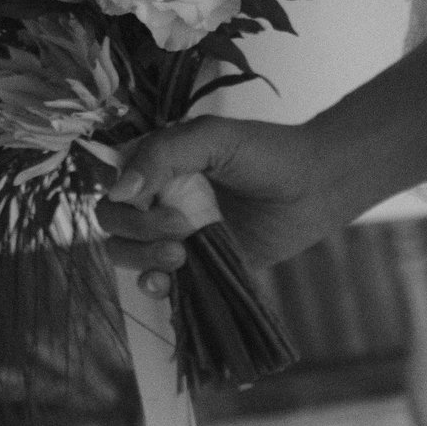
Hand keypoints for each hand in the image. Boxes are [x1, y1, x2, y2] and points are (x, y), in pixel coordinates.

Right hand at [100, 116, 338, 284]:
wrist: (315, 186)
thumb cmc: (266, 153)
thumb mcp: (210, 138)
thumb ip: (162, 155)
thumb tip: (119, 191)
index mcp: (156, 166)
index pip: (111, 185)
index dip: (119, 197)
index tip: (147, 198)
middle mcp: (160, 200)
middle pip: (114, 223)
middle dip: (136, 230)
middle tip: (181, 227)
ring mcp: (178, 235)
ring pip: (129, 254)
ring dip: (142, 259)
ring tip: (181, 255)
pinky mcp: (201, 266)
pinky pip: (162, 283)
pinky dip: (155, 287)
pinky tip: (166, 284)